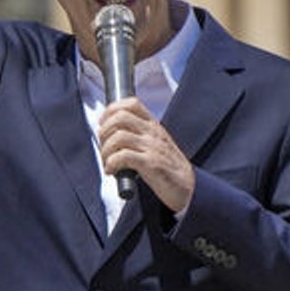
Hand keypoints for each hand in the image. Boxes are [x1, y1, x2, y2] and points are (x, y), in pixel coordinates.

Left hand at [98, 98, 195, 213]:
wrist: (186, 186)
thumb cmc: (166, 166)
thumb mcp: (155, 142)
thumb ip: (137, 133)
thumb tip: (109, 131)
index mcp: (153, 125)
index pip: (131, 103)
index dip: (111, 110)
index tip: (103, 124)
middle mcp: (153, 133)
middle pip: (120, 117)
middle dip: (104, 131)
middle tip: (103, 146)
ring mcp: (152, 147)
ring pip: (118, 136)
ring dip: (106, 150)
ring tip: (107, 161)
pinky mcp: (151, 164)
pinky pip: (123, 156)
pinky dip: (111, 163)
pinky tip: (112, 170)